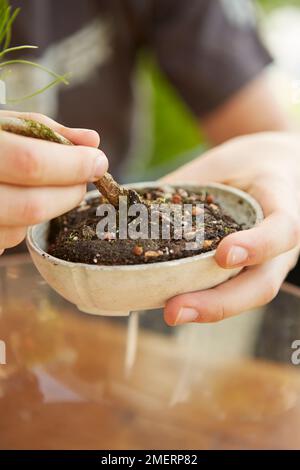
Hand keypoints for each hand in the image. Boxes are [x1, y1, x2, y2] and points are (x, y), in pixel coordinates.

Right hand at [0, 111, 107, 254]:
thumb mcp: (2, 123)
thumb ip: (44, 130)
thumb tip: (92, 140)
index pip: (30, 163)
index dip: (72, 165)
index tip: (98, 161)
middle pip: (31, 206)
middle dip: (69, 193)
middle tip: (83, 180)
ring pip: (20, 228)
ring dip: (47, 207)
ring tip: (44, 186)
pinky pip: (6, 240)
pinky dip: (23, 222)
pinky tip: (16, 200)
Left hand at [162, 132, 299, 324]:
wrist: (271, 170)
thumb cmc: (247, 164)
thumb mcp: (224, 162)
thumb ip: (190, 184)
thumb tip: (131, 202)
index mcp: (282, 207)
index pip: (282, 231)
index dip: (257, 246)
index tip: (224, 254)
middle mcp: (280, 246)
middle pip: (262, 285)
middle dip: (220, 302)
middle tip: (175, 310)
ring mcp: (266, 264)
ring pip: (246, 296)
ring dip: (207, 309)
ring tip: (170, 313)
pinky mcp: (248, 272)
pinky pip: (229, 289)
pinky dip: (202, 298)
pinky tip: (169, 300)